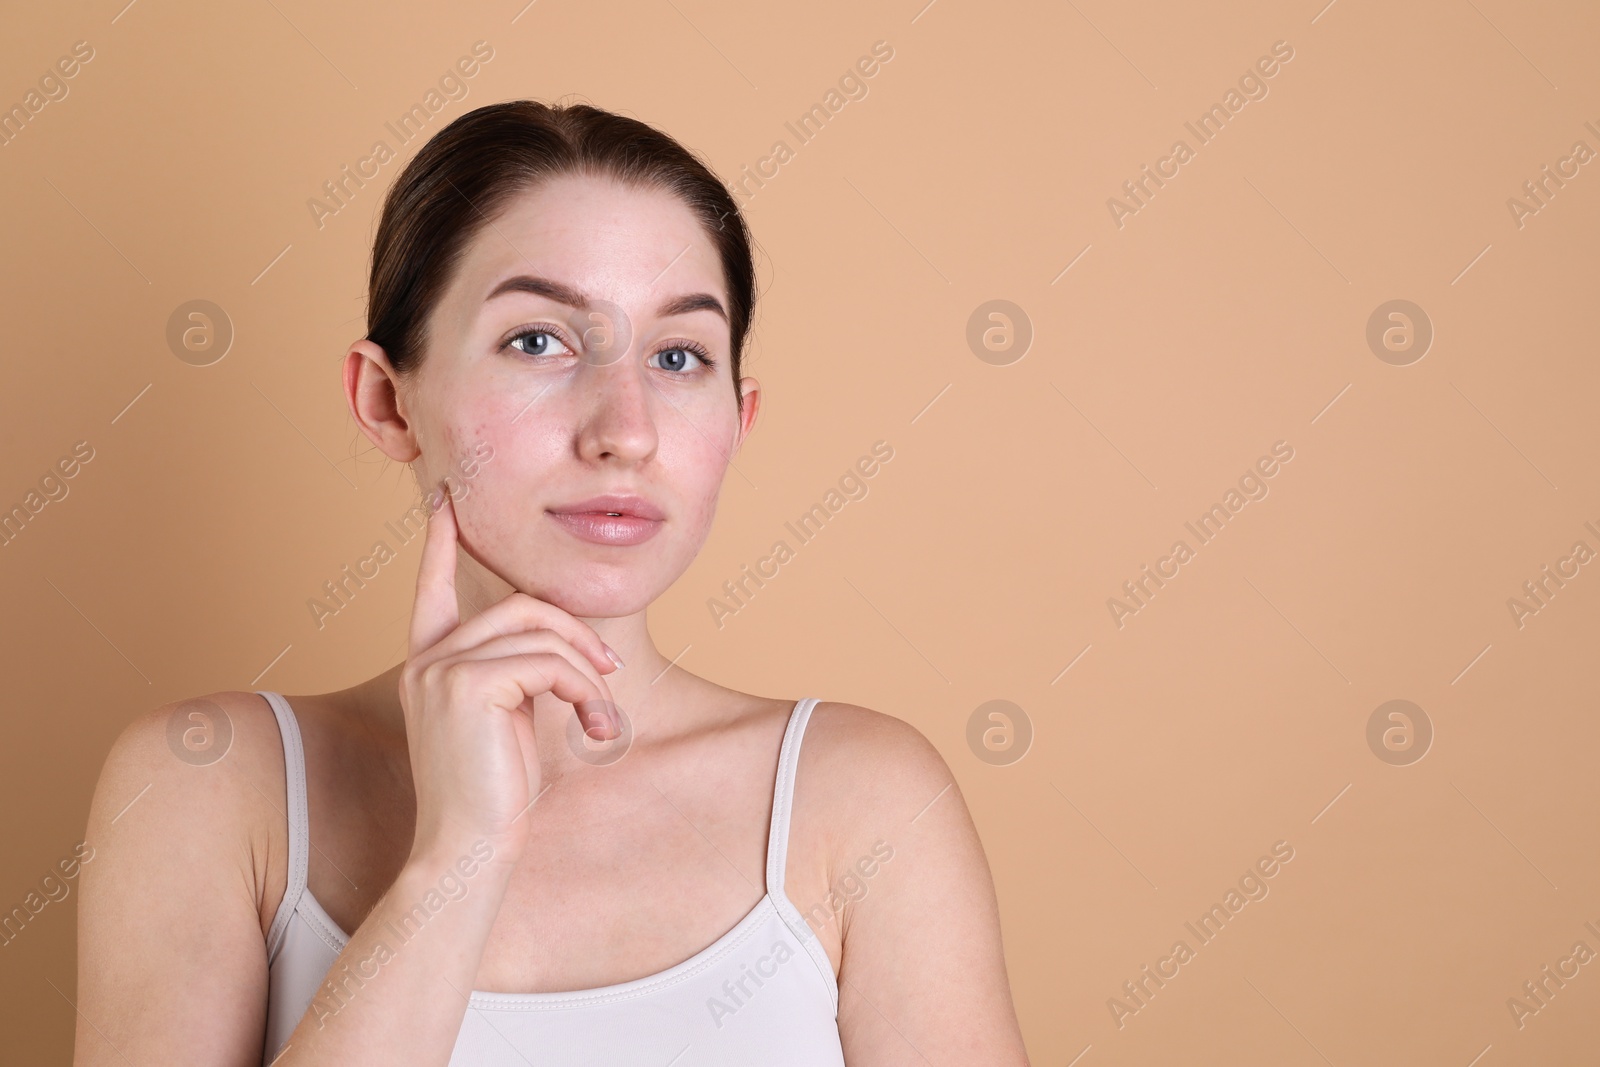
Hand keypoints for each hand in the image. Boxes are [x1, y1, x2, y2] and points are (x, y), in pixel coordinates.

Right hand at [399, 490, 621, 867]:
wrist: (467, 852)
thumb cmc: (493, 795)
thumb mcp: (504, 719)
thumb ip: (515, 673)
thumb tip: (561, 643)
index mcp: (428, 665)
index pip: (430, 588)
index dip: (440, 544)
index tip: (445, 500)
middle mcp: (426, 660)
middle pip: (520, 607)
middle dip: (576, 637)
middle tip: (608, 676)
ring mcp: (441, 669)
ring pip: (542, 633)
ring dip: (587, 674)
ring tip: (599, 718)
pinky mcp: (468, 685)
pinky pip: (549, 662)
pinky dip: (584, 691)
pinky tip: (590, 728)